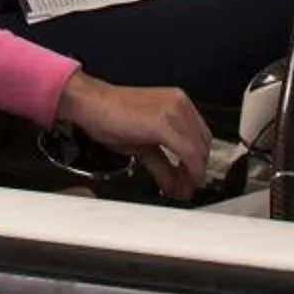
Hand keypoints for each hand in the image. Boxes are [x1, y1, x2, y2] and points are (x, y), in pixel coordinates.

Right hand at [56, 75, 212, 201]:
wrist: (90, 103)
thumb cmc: (109, 117)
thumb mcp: (142, 143)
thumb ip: (162, 163)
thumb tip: (175, 183)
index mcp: (178, 103)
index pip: (200, 135)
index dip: (198, 161)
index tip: (193, 179)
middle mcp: (180, 104)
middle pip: (203, 144)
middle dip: (197, 170)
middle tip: (187, 189)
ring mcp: (174, 111)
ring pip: (198, 150)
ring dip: (193, 174)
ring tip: (182, 190)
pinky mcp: (165, 123)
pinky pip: (187, 153)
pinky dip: (188, 172)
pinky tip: (179, 185)